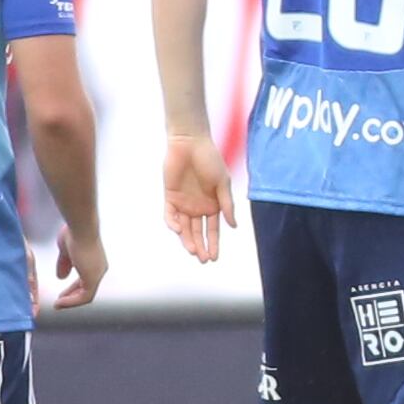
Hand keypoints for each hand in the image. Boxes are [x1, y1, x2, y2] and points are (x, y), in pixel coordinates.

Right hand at [51, 224, 107, 310]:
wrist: (79, 228)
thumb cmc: (73, 233)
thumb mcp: (66, 252)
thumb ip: (64, 265)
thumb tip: (61, 277)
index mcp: (94, 262)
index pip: (84, 281)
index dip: (72, 289)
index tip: (61, 294)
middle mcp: (99, 268)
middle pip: (86, 289)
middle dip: (71, 296)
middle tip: (60, 302)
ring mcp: (98, 273)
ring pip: (86, 295)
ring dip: (71, 301)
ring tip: (58, 305)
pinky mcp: (94, 278)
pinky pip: (85, 296)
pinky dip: (72, 302)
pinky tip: (61, 302)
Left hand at [162, 133, 235, 263]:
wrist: (190, 143)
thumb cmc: (210, 160)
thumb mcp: (223, 183)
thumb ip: (226, 204)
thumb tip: (233, 226)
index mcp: (213, 205)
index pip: (213, 229)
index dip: (214, 243)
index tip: (215, 258)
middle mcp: (198, 207)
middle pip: (198, 232)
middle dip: (201, 246)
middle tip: (204, 260)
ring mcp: (183, 203)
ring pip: (184, 228)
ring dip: (187, 240)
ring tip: (193, 251)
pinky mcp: (170, 198)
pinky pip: (169, 215)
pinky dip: (172, 224)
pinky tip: (178, 229)